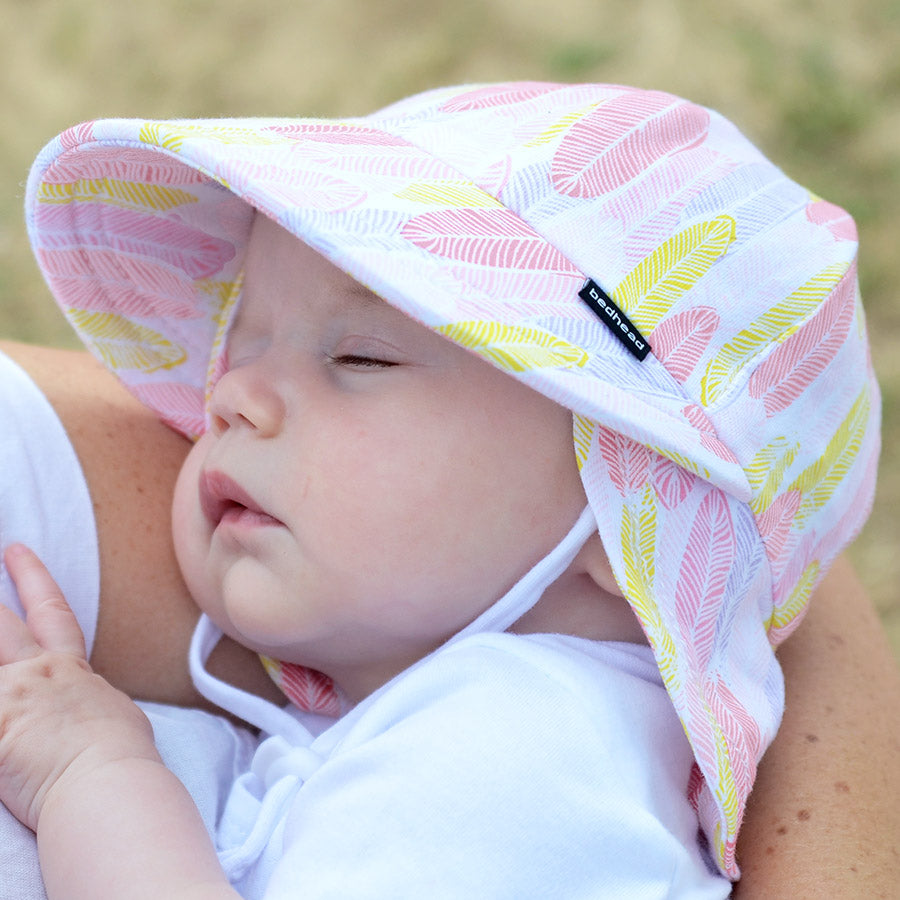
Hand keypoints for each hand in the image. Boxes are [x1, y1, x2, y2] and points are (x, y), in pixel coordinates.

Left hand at [0, 544, 158, 831]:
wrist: (107, 781)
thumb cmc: (121, 758)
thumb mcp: (117, 717)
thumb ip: (94, 704)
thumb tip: (98, 712)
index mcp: (70, 670)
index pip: (51, 613)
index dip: (32, 578)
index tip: (16, 552)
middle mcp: (36, 674)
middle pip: (0, 622)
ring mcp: (9, 697)